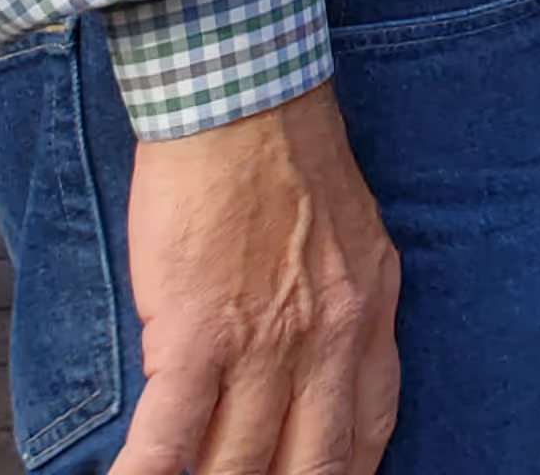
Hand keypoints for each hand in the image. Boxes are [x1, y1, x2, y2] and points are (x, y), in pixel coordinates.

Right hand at [111, 84, 402, 474]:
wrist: (245, 102)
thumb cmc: (287, 159)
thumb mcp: (353, 241)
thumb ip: (345, 310)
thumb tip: (323, 368)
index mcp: (369, 316)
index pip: (368, 433)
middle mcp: (330, 342)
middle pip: (311, 466)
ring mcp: (266, 346)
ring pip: (239, 467)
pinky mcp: (198, 336)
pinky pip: (170, 439)